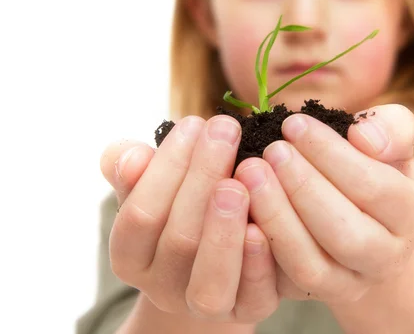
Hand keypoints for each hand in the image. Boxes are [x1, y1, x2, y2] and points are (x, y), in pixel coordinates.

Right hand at [99, 115, 278, 323]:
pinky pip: (253, 298)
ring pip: (209, 283)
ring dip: (225, 229)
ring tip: (241, 180)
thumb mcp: (157, 184)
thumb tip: (130, 156)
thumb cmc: (186, 203)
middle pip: (179, 241)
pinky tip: (264, 225)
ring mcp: (206, 307)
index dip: (164, 169)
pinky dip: (258, 263)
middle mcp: (163, 289)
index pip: (139, 217)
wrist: (222, 253)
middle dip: (203, 179)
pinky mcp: (248, 310)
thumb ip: (135, 169)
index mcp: (132, 257)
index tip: (193, 124)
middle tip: (226, 130)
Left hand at [233, 104, 413, 302]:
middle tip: (272, 151)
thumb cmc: (367, 166)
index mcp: (410, 215)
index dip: (331, 155)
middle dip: (304, 189)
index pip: (374, 187)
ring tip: (250, 173)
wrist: (355, 213)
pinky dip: (258, 250)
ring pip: (311, 267)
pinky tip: (240, 210)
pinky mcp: (310, 295)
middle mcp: (386, 259)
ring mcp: (348, 284)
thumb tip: (364, 138)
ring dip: (277, 219)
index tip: (294, 124)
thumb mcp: (387, 141)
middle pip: (346, 235)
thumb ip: (391, 128)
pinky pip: (281, 284)